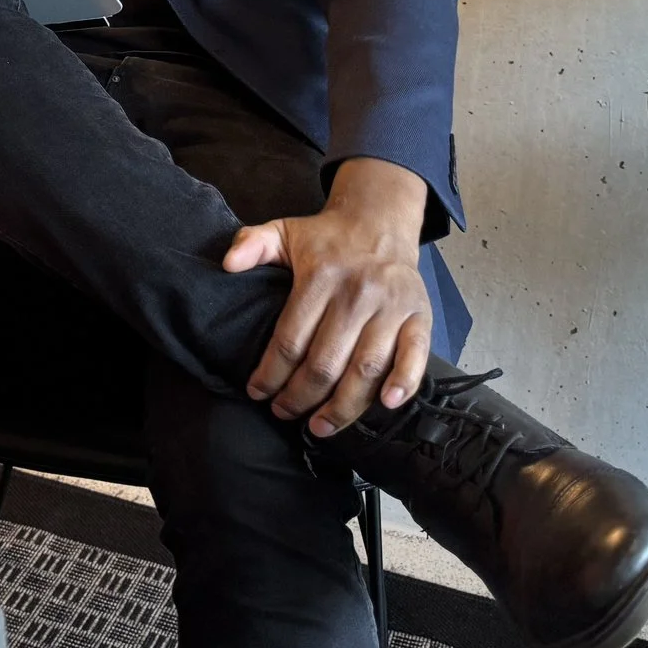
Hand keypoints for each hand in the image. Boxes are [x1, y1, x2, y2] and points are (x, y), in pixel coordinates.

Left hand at [224, 157, 434, 437]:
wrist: (380, 220)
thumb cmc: (327, 238)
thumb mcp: (283, 231)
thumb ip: (251, 244)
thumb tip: (228, 265)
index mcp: (321, 276)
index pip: (290, 339)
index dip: (271, 373)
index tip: (257, 393)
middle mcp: (358, 293)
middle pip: (325, 363)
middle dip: (300, 398)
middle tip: (284, 413)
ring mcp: (391, 307)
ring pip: (366, 369)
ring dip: (342, 407)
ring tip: (319, 427)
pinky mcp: (419, 316)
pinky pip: (415, 355)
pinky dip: (405, 383)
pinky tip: (386, 405)